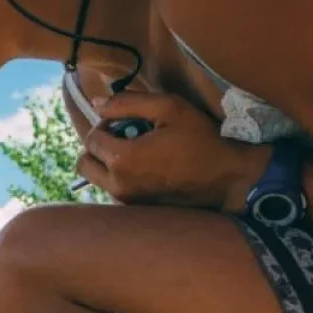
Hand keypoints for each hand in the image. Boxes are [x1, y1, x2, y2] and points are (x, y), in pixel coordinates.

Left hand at [73, 90, 270, 212]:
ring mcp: (127, 201)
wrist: (227, 179)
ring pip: (98, 179)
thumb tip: (97, 103)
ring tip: (139, 152)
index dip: (105, 124)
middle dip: (98, 146)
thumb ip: (128, 102)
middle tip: (124, 137)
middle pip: (84, 164)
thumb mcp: (168, 108)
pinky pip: (115, 190)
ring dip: (109, 163)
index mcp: (122, 160)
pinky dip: (121, 177)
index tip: (127, 122)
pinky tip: (148, 168)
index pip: (91, 139)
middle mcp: (118, 185)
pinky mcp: (138, 210)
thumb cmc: (201, 140)